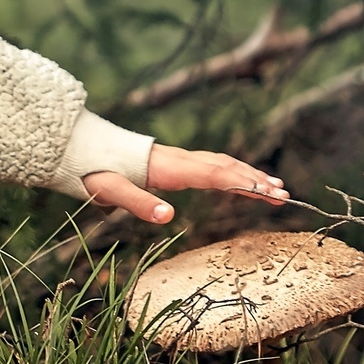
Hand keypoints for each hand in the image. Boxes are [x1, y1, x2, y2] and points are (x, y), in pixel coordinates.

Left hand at [81, 145, 290, 224]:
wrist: (79, 147)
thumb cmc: (92, 171)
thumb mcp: (107, 190)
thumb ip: (136, 202)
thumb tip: (167, 216)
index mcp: (166, 167)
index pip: (213, 173)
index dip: (241, 181)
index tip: (267, 190)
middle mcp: (176, 160)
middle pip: (223, 166)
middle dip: (254, 180)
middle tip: (284, 194)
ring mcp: (176, 160)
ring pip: (220, 164)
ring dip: (247, 176)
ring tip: (275, 189)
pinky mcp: (172, 164)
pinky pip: (209, 167)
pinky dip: (231, 173)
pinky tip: (242, 182)